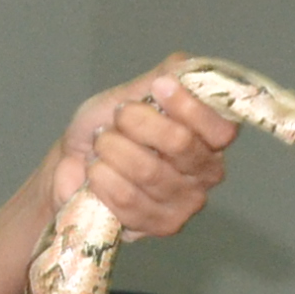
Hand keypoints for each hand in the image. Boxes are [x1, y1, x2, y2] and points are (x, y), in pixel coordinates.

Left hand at [51, 60, 239, 242]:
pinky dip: (103, 179)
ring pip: (148, 171)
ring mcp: (187, 202)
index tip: (159, 87)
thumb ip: (165, 75)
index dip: (190, 107)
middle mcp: (207, 171)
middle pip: (181, 143)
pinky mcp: (162, 225)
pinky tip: (96, 172)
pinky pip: (129, 199)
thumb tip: (184, 68)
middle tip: (117, 119)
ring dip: (113, 150)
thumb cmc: (109, 127)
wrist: (74, 164)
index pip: (220, 127)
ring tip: (102, 146)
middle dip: (137, 123)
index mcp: (210, 136)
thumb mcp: (134, 91)